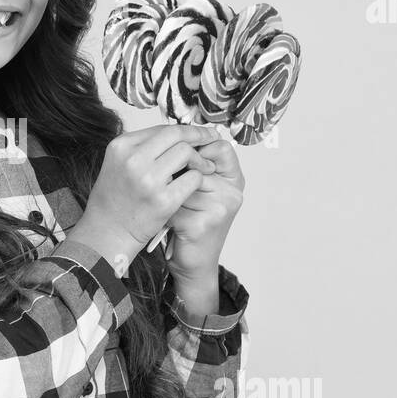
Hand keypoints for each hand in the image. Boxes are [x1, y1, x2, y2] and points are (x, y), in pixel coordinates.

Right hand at [71, 123, 220, 272]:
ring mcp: (147, 180)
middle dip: (199, 137)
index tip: (200, 133)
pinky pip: (192, 179)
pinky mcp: (162, 200)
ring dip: (200, 160)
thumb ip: (143, 148)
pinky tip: (196, 184)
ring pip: (186, 153)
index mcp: (121, 146)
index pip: (162, 129)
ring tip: (204, 168)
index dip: (186, 130)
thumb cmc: (114, 199)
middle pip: (177, 136)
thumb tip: (179, 135)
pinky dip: (198, 178)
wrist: (107, 232)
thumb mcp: (119, 164)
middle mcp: (132, 160)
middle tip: (211, 141)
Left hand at [166, 127, 244, 282]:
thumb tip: (172, 133)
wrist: (193, 263)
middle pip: (197, 164)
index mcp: (234, 180)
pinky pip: (172, 203)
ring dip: (166, 193)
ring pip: (181, 184)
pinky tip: (164, 222)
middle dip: (175, 173)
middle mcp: (232, 192)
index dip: (196, 147)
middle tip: (163, 184)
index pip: (221, 147)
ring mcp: (220, 208)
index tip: (178, 157)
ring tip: (165, 206)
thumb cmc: (190, 221)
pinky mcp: (203, 224)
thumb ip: (193, 165)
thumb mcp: (196, 190)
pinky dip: (162, 211)